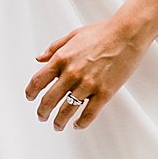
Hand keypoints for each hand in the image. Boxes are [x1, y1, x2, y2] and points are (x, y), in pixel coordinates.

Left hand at [25, 12, 149, 129]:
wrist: (127, 34)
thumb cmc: (102, 32)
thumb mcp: (73, 35)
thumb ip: (54, 48)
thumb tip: (40, 58)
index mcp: (61, 58)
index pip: (38, 81)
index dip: (31, 93)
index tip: (30, 98)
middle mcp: (71, 73)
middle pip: (49, 100)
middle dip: (42, 112)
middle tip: (42, 117)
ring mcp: (88, 84)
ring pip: (67, 111)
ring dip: (59, 121)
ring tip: (57, 125)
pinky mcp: (104, 92)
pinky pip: (89, 114)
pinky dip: (81, 122)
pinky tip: (77, 124)